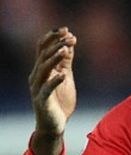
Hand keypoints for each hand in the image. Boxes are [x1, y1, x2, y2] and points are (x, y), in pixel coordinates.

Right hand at [28, 27, 76, 154]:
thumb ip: (65, 62)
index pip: (43, 49)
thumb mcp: (65, 77)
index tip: (66, 29)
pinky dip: (54, 80)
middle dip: (56, 44)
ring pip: (43, 69)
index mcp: (41, 70)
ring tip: (65, 49)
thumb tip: (69, 43)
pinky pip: (47, 89)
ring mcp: (38, 89)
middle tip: (69, 36)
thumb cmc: (59, 101)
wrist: (54, 126)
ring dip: (54, 58)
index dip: (53, 37)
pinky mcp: (42, 101)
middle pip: (43, 55)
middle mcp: (36, 77)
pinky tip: (63, 74)